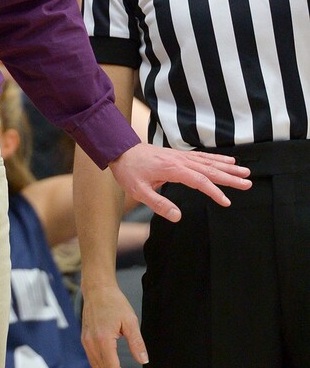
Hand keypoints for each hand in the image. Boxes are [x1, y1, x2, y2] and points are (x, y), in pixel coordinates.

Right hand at [81, 282, 145, 367]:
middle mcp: (91, 343)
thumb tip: (144, 360)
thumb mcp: (130, 320)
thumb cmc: (113, 301)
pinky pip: (92, 360)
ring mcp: (86, 341)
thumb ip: (137, 343)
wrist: (97, 289)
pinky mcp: (85, 339)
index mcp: (103, 339)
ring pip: (97, 367)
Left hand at [109, 142, 250, 222]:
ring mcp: (181, 156)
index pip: (200, 181)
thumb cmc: (129, 171)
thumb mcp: (138, 192)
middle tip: (248, 182)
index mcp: (173, 169)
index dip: (215, 191)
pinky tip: (227, 160)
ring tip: (244, 171)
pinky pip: (202, 157)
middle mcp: (180, 160)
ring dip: (227, 166)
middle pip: (210, 169)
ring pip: (209, 161)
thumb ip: (158, 204)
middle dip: (230, 176)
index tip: (227, 202)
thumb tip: (177, 217)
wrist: (120, 150)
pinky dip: (216, 158)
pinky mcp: (179, 155)